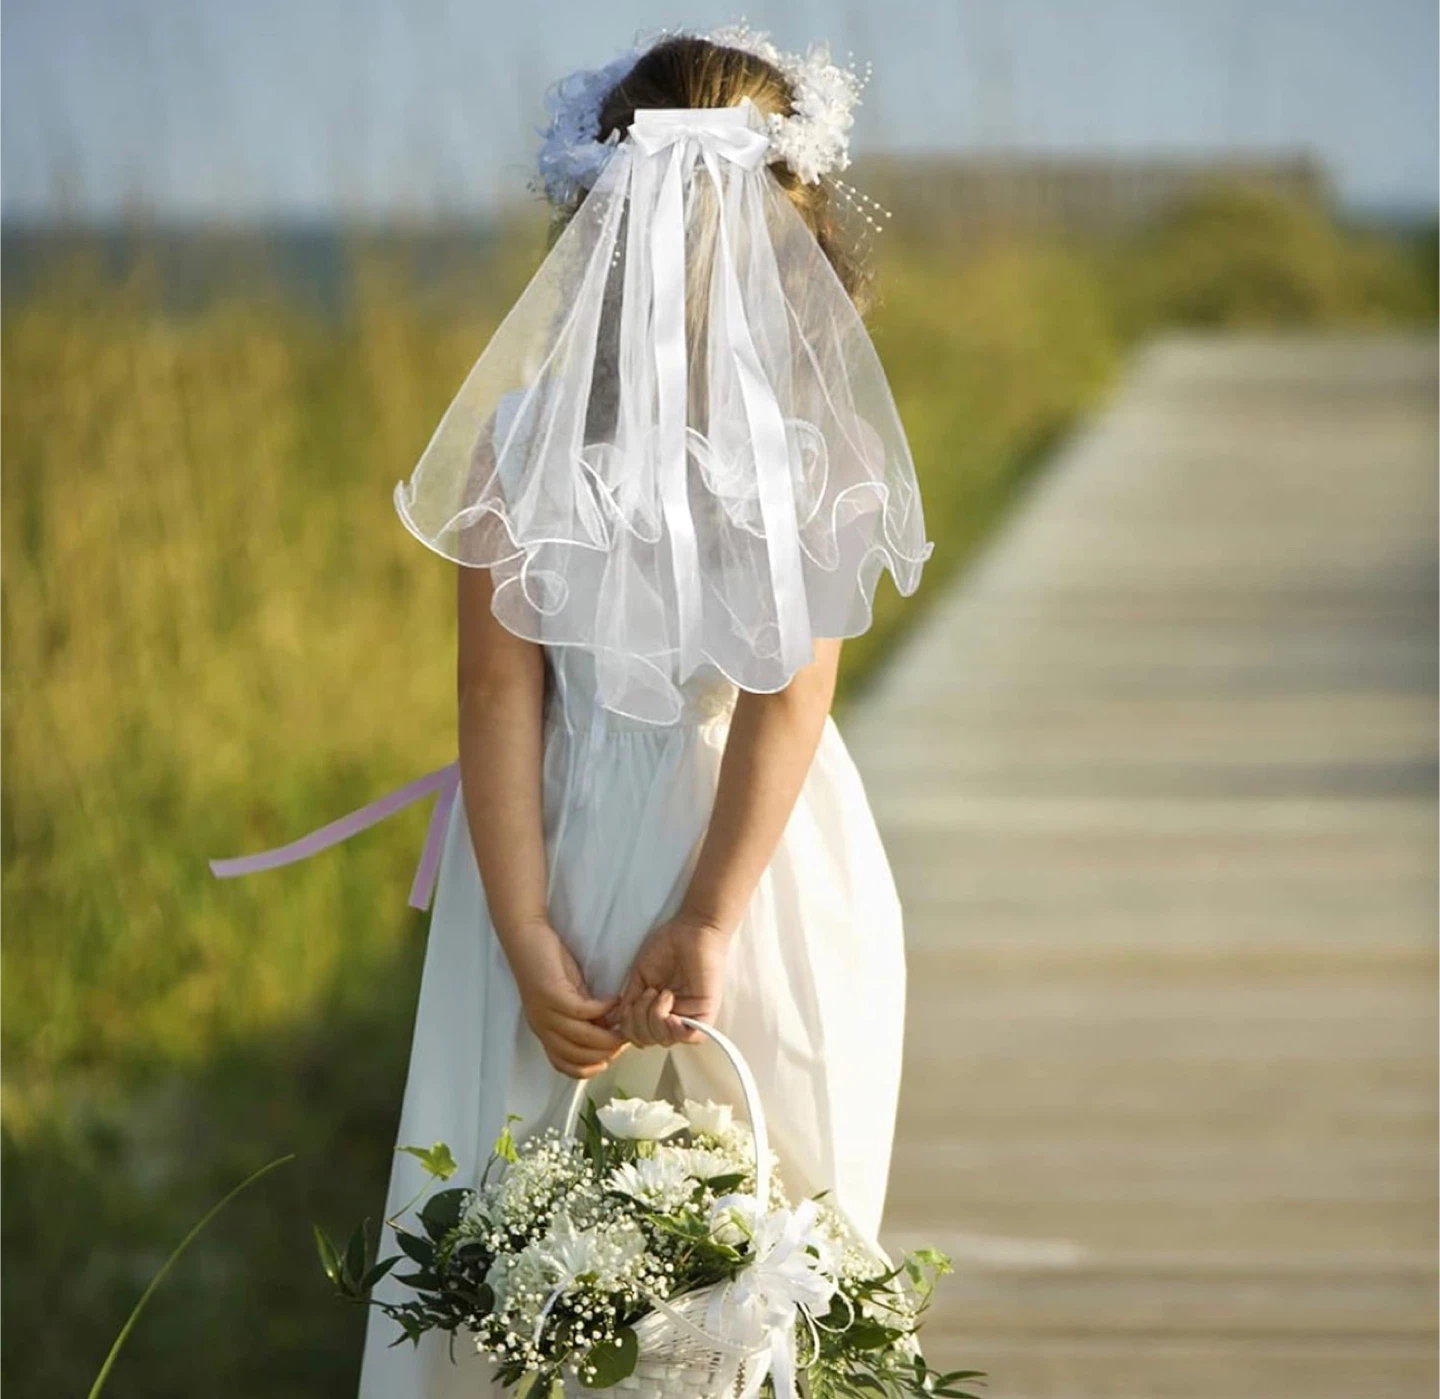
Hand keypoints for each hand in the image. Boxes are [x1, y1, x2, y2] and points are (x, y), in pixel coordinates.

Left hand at [505, 921, 623, 1079]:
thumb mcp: (568, 996)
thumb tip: (606, 1029)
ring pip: (581, 1038)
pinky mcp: (551, 995)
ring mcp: (545, 1012)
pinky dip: (602, 1010)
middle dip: (605, 1052)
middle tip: (625, 1040)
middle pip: (577, 1055)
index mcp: (544, 1030)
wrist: (525, 936)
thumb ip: (584, 1015)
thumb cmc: (546, 963)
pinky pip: (582, 1011)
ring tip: (624, 1025)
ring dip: (608, 1035)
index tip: (610, 1060)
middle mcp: (542, 1026)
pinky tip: (614, 1001)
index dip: (588, 1069)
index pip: (563, 1064)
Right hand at [615, 914, 733, 1048]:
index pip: (639, 1036)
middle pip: (650, 1040)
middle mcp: (673, 1016)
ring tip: (661, 993)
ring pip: (666, 1040)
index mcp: (657, 1010)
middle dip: (639, 1022)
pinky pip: (692, 1037)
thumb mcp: (639, 977)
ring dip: (655, 1018)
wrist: (690, 929)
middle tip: (647, 993)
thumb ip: (630, 1002)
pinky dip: (675, 1029)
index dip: (628, 1026)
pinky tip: (670, 1010)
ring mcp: (690, 1015)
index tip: (629, 1003)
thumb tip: (617, 1024)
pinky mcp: (706, 1012)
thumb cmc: (667, 947)